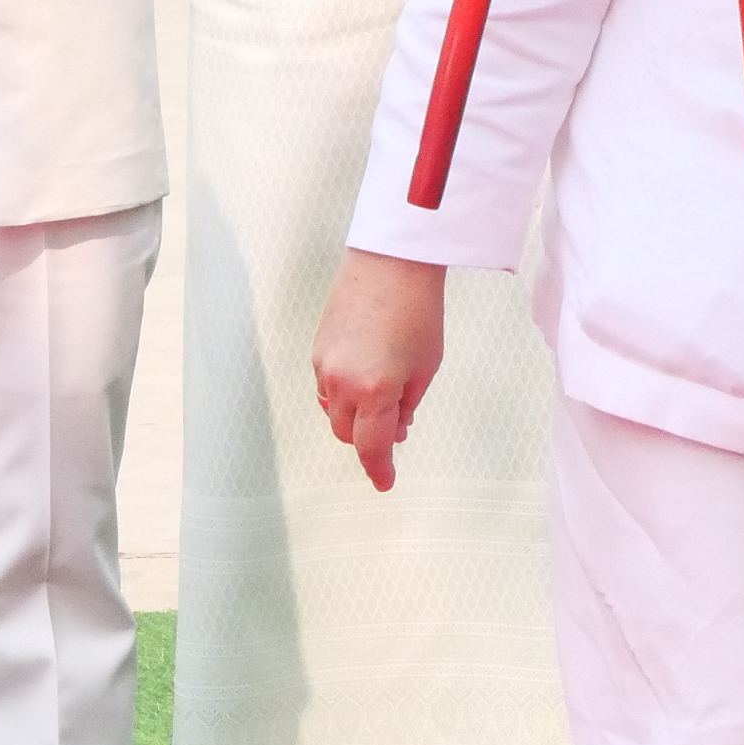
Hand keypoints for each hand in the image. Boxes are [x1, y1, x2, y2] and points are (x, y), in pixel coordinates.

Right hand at [312, 250, 447, 489]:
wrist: (391, 262)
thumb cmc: (417, 311)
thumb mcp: (426, 367)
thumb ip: (407, 405)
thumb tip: (397, 427)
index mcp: (374, 392)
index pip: (371, 448)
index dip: (379, 470)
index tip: (385, 483)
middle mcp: (342, 383)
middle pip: (347, 433)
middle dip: (368, 440)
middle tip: (396, 428)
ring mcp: (324, 365)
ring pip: (333, 411)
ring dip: (354, 416)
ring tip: (382, 397)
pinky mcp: (317, 348)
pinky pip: (326, 386)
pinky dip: (343, 393)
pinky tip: (365, 375)